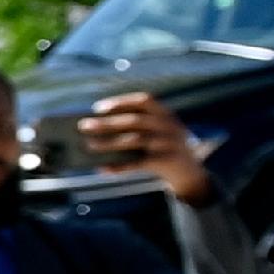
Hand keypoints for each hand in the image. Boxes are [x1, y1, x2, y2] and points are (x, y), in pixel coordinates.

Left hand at [68, 89, 212, 200]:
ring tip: (88, 145)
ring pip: (134, 140)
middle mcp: (169, 126)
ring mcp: (170, 143)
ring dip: (108, 143)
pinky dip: (119, 166)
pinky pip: (139, 163)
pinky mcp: (167, 161)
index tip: (97, 108)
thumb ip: (135, 127)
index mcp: (166, 114)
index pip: (144, 101)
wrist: (191, 173)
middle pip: (134, 121)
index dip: (120, 102)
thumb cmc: (163, 148)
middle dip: (107, 123)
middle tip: (83, 126)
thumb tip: (96, 129)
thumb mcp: (157, 133)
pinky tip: (103, 168)